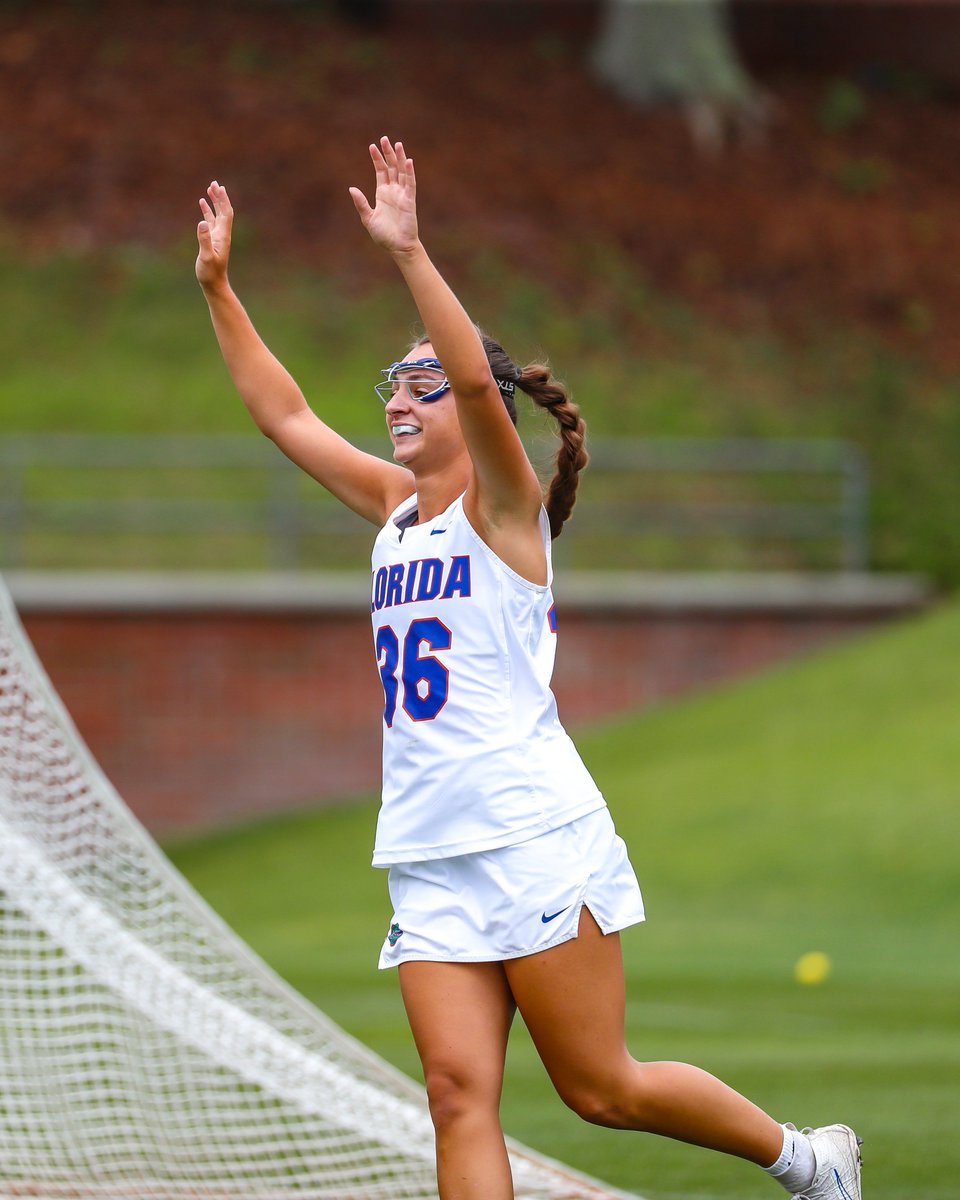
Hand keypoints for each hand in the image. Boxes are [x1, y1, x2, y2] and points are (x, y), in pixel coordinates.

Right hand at [196, 181, 232, 289]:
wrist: (214, 285)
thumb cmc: (210, 273)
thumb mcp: (206, 257)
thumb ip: (204, 240)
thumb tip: (202, 222)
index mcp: (222, 236)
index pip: (225, 213)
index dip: (223, 200)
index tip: (219, 187)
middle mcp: (222, 234)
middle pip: (223, 211)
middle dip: (219, 197)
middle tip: (214, 183)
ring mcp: (217, 237)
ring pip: (217, 214)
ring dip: (214, 201)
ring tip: (209, 188)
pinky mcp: (212, 240)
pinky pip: (210, 221)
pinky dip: (207, 211)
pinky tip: (202, 203)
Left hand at [348, 137, 418, 256]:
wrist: (397, 247)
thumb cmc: (384, 235)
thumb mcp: (367, 218)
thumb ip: (360, 203)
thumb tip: (351, 188)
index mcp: (383, 194)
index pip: (381, 171)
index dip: (377, 159)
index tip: (372, 146)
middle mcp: (393, 191)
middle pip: (391, 167)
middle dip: (388, 153)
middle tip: (384, 138)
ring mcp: (402, 195)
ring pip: (402, 172)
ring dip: (400, 158)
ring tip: (397, 144)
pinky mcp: (409, 201)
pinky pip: (410, 184)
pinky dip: (410, 173)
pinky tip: (408, 162)